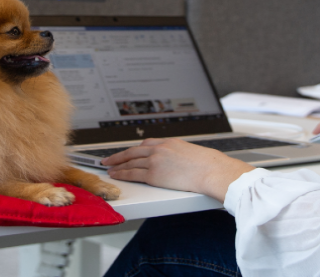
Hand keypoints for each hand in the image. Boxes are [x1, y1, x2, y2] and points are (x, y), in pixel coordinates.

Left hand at [102, 138, 253, 201]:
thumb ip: (177, 155)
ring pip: (130, 162)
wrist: (211, 170)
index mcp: (168, 142)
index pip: (145, 145)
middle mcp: (159, 149)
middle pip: (132, 152)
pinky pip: (132, 174)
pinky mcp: (153, 174)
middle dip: (118, 156)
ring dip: (117, 165)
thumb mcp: (189, 152)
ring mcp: (155, 161)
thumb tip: (176, 163)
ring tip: (109, 168)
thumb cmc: (207, 165)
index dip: (133, 150)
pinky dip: (122, 174)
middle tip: (108, 159)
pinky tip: (116, 175)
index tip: (126, 153)